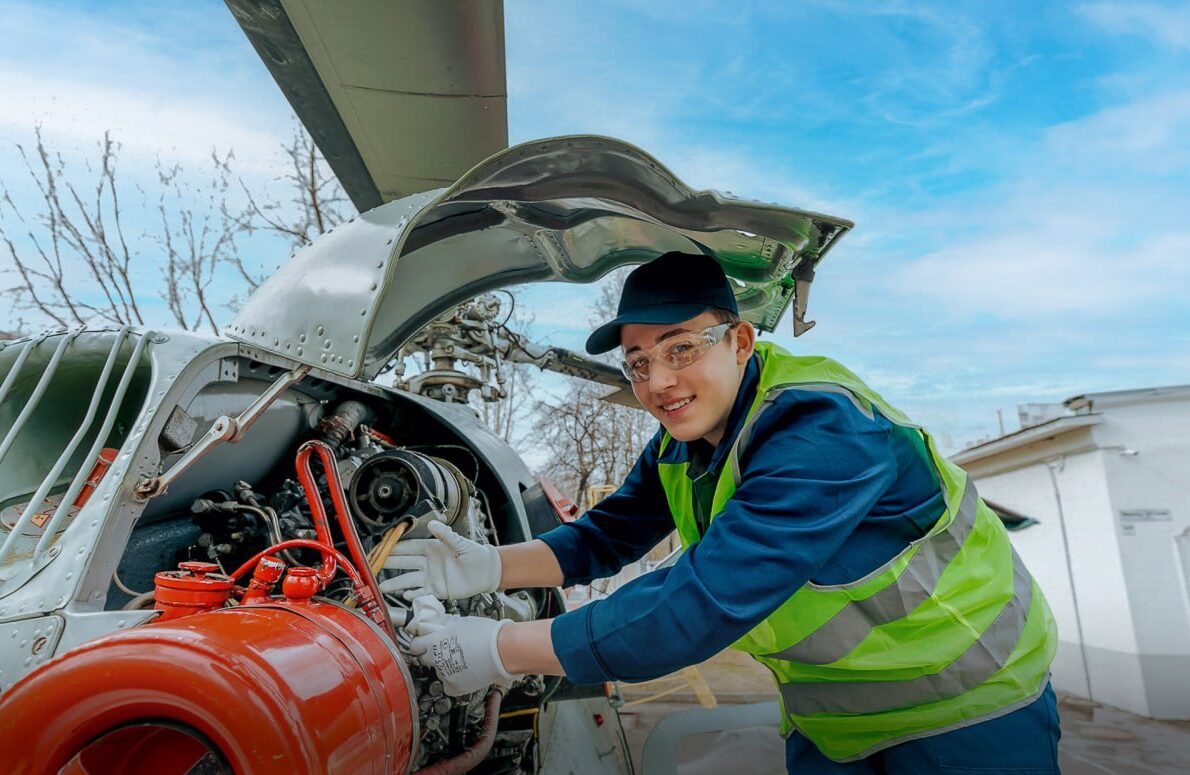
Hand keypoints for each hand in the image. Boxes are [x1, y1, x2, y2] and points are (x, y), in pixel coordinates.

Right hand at [380, 520, 501, 600]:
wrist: (486, 571)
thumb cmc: (475, 554)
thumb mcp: (461, 543)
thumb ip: (446, 535)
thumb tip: (432, 524)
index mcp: (431, 548)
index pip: (408, 548)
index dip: (395, 549)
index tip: (381, 549)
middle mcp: (427, 562)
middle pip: (404, 563)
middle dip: (389, 565)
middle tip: (374, 567)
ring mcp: (430, 577)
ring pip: (408, 580)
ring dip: (396, 583)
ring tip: (383, 587)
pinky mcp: (436, 590)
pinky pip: (420, 592)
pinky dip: (412, 594)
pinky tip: (405, 595)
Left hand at [406, 596, 516, 696]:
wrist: (503, 650)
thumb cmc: (486, 634)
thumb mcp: (461, 622)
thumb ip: (446, 626)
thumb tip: (441, 626)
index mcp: (434, 642)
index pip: (414, 645)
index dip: (420, 642)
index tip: (424, 642)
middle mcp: (436, 660)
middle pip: (425, 658)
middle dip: (432, 653)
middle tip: (445, 649)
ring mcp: (444, 675)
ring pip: (438, 671)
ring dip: (445, 666)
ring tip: (461, 659)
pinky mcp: (455, 687)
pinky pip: (448, 684)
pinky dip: (453, 679)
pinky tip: (463, 671)